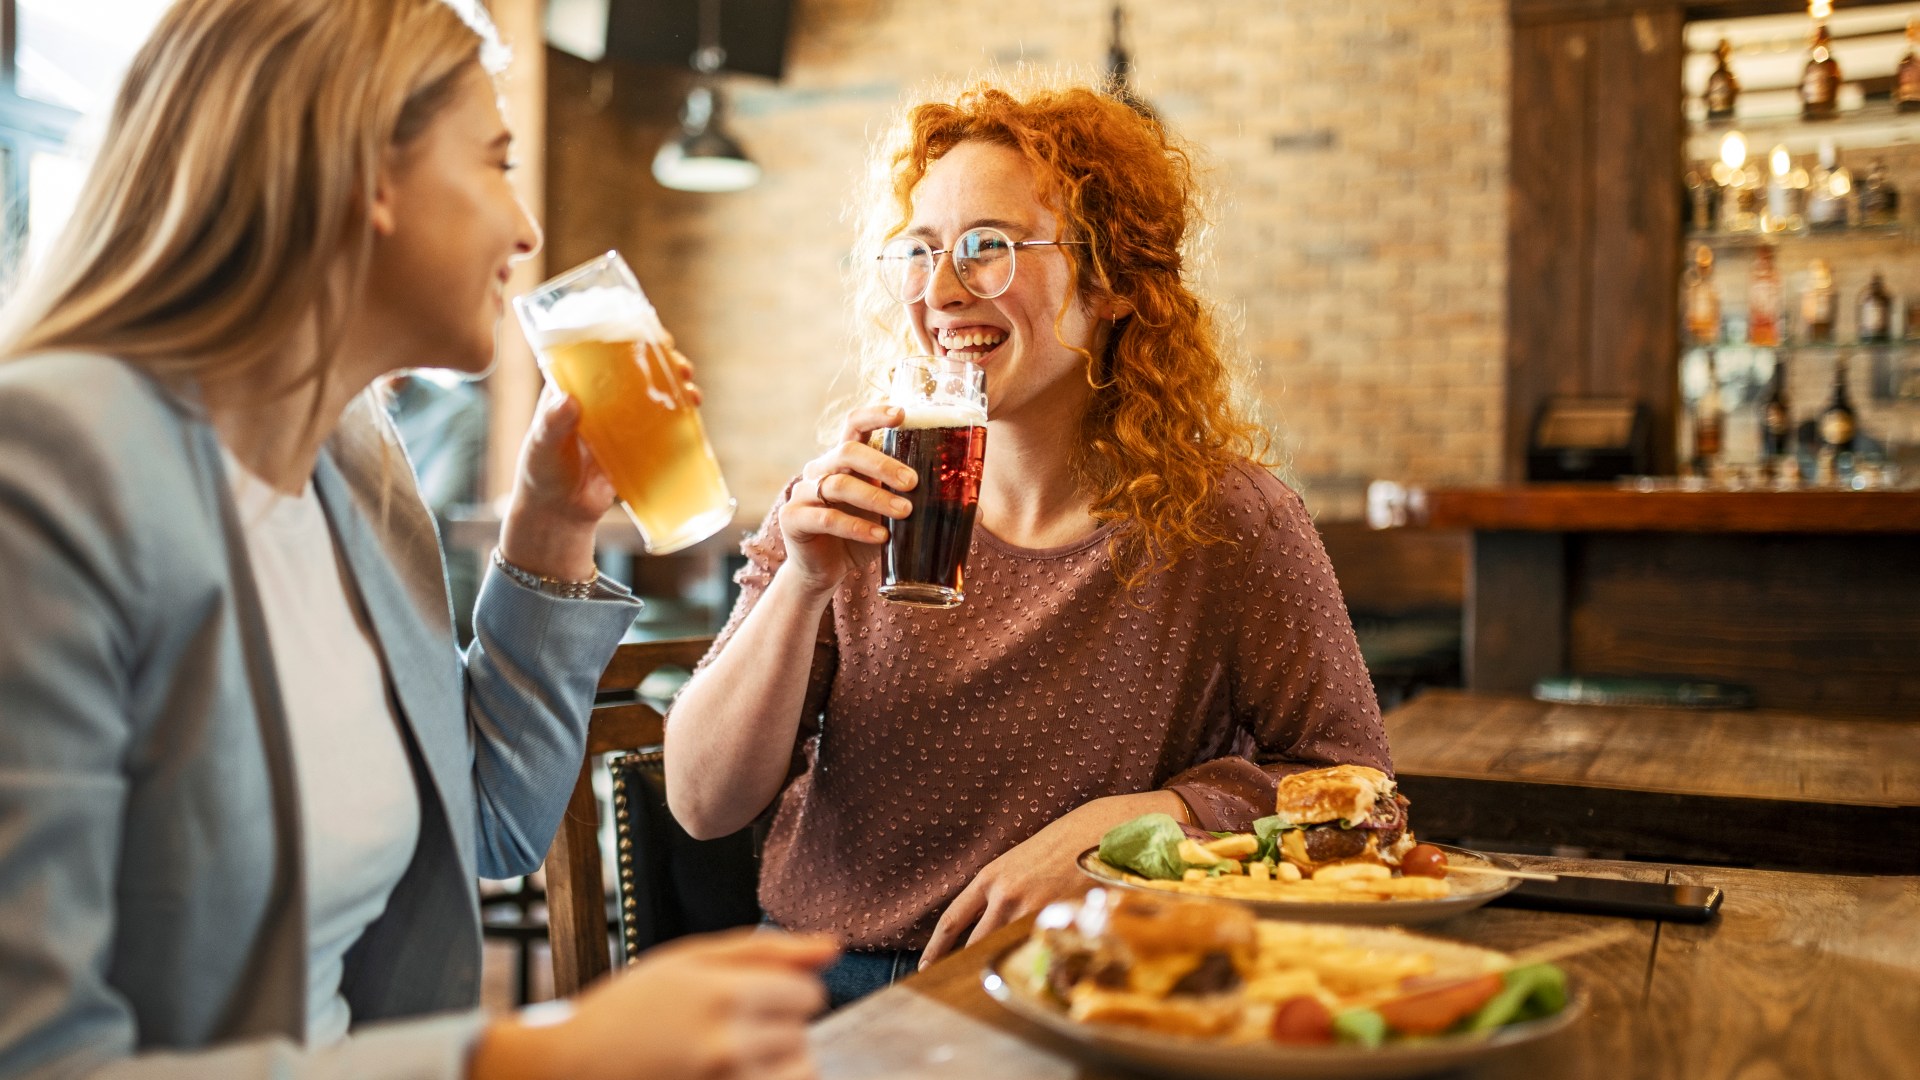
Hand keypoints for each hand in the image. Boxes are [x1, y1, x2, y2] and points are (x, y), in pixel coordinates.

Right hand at [469, 928, 837, 1079]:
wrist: (571, 1067)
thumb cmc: (629, 1008)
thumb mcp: (690, 959)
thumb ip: (768, 949)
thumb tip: (834, 948)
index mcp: (724, 996)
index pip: (809, 994)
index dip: (784, 991)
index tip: (749, 996)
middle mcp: (729, 1046)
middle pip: (804, 1037)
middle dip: (778, 1029)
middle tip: (730, 1027)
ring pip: (798, 1074)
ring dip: (778, 1064)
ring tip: (735, 1055)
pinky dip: (762, 1079)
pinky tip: (729, 1071)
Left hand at [498, 350, 703, 580]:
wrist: (559, 511)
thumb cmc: (542, 471)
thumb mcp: (542, 444)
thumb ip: (552, 423)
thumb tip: (569, 401)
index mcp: (576, 386)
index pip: (604, 350)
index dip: (628, 336)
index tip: (652, 332)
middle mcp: (602, 397)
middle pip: (637, 368)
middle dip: (664, 361)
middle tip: (680, 365)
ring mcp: (622, 420)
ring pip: (655, 394)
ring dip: (677, 387)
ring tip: (692, 391)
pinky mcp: (637, 444)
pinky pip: (662, 425)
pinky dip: (680, 417)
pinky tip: (693, 414)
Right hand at [776, 404, 913, 597]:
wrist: (822, 572)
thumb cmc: (860, 536)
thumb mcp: (891, 517)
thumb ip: (922, 507)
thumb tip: (978, 511)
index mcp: (842, 459)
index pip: (854, 425)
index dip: (875, 415)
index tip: (903, 414)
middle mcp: (820, 469)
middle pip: (848, 451)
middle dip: (883, 464)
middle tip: (913, 482)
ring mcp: (803, 492)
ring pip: (839, 484)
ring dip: (875, 498)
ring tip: (905, 512)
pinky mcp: (793, 519)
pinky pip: (827, 518)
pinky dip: (856, 527)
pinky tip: (880, 537)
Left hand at [918, 791, 1190, 968]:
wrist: (1096, 830)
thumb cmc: (1059, 846)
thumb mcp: (1020, 862)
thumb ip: (1001, 892)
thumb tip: (988, 925)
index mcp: (990, 877)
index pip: (952, 920)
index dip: (936, 948)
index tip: (926, 966)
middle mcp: (1005, 894)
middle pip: (976, 944)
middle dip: (968, 965)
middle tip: (960, 986)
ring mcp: (1032, 909)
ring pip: (1008, 950)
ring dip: (1005, 966)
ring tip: (1002, 981)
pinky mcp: (1059, 918)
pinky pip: (1039, 949)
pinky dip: (1037, 962)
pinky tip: (1040, 972)